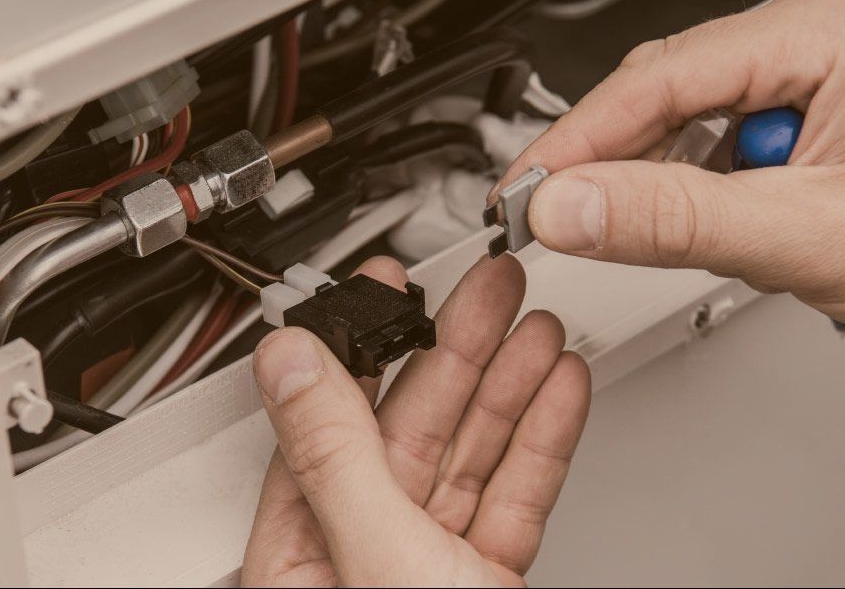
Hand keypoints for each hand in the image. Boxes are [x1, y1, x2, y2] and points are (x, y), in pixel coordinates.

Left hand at [242, 255, 590, 586]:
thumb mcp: (375, 554)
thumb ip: (335, 456)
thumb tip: (287, 362)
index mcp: (303, 558)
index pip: (324, 426)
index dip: (361, 344)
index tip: (386, 284)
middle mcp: (362, 554)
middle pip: (411, 427)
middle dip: (461, 347)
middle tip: (493, 285)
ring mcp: (430, 565)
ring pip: (470, 453)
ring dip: (511, 382)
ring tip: (539, 325)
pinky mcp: (487, 577)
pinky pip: (516, 494)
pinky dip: (541, 441)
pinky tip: (557, 391)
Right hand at [495, 0, 844, 349]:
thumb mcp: (803, 236)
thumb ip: (674, 222)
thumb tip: (570, 207)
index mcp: (819, 30)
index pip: (658, 79)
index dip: (579, 142)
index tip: (524, 194)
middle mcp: (807, 33)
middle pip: (658, 91)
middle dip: (603, 161)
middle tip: (546, 218)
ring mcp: (801, 68)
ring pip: (677, 119)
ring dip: (648, 179)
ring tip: (630, 232)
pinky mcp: (794, 107)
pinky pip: (707, 138)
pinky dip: (684, 186)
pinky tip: (690, 220)